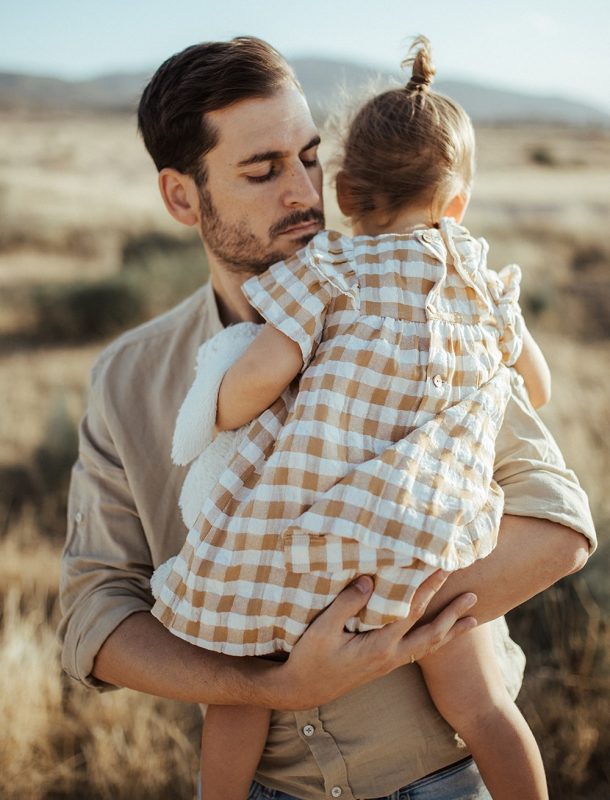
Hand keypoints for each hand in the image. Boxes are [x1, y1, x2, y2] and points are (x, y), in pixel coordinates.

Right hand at [273, 571, 477, 710]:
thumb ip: (347, 603)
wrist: (302, 690)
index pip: (411, 611)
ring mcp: (389, 663)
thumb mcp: (323, 629)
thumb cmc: (310, 658)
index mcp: (379, 646)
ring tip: (473, 618)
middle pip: (431, 633)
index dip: (428, 588)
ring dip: (451, 630)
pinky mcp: (384, 664)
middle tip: (473, 593)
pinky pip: (418, 651)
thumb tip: (370, 580)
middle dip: (452, 612)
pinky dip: (436, 640)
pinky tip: (442, 633)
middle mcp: (391, 656)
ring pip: (429, 646)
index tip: (443, 568)